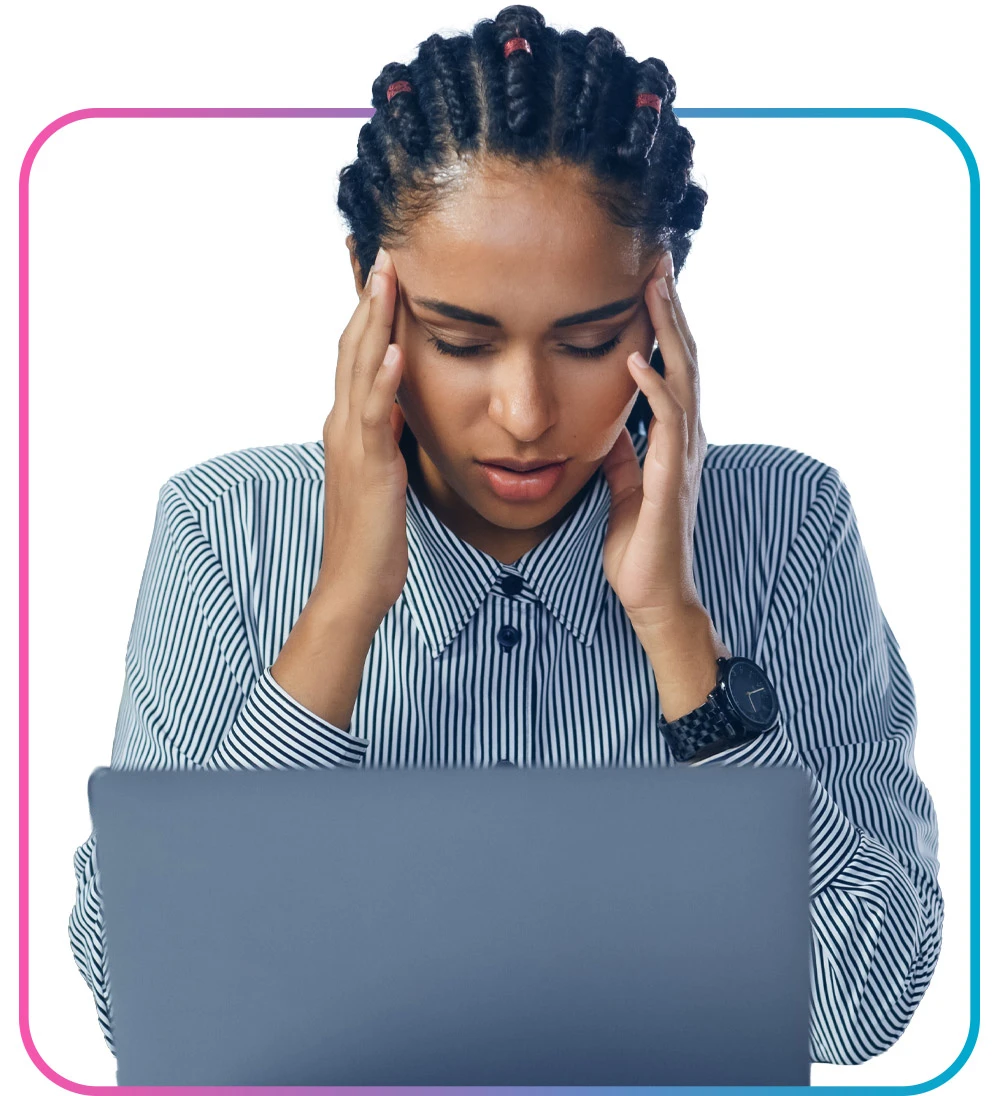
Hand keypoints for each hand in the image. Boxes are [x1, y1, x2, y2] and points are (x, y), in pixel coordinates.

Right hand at [318, 247, 409, 621]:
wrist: (355, 584)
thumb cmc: (373, 535)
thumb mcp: (382, 472)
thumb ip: (386, 434)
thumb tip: (401, 404)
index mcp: (349, 425)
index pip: (357, 355)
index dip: (369, 311)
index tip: (384, 270)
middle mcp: (343, 425)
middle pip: (353, 348)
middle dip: (369, 298)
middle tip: (382, 248)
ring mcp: (352, 444)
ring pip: (360, 370)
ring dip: (374, 321)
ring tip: (388, 277)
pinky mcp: (368, 467)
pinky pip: (375, 416)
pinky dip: (383, 381)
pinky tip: (395, 349)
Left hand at [601, 250, 708, 641]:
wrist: (653, 596)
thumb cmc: (641, 548)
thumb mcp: (625, 491)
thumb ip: (623, 458)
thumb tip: (611, 433)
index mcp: (672, 440)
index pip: (673, 369)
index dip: (665, 325)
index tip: (649, 282)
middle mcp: (685, 440)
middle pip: (685, 359)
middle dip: (672, 309)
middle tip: (659, 260)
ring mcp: (682, 457)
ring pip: (684, 378)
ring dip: (670, 330)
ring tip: (655, 286)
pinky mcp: (671, 478)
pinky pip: (666, 422)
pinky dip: (654, 385)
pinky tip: (638, 355)